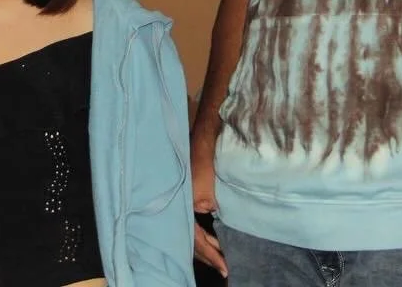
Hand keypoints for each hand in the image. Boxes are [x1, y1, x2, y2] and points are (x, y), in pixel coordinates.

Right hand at [192, 145, 226, 275]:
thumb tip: (213, 222)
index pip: (194, 239)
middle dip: (207, 255)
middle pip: (190, 240)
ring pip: (190, 232)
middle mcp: (177, 207)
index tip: (224, 266)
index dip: (210, 254)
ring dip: (204, 246)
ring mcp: (180, 203)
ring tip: (219, 256)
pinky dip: (201, 233)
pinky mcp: (185, 198)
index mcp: (181, 207)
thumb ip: (208, 207)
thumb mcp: (209, 185)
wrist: (202, 135)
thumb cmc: (205, 158)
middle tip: (223, 267)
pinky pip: (191, 223)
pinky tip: (211, 238)